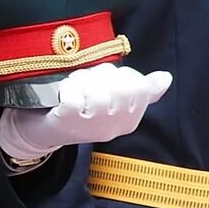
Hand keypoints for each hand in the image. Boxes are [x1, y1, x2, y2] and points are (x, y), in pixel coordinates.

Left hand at [0, 65, 171, 165]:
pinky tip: (62, 94)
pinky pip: (75, 94)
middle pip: (121, 85)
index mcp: (130, 119)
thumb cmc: (80, 112)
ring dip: (82, 80)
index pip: (140, 86)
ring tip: (74, 88)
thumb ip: (141, 91)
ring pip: (99, 90)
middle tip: (86, 82)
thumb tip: (166, 78)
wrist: (42, 132)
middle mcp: (115, 126)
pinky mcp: (69, 121)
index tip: (104, 81)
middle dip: (101, 75)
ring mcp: (93, 125)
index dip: (120, 75)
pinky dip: (67, 87)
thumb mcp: (112, 102)